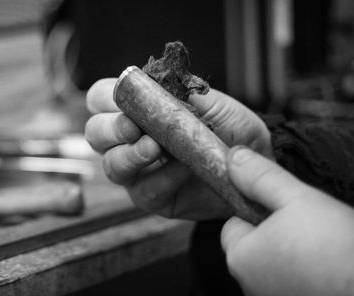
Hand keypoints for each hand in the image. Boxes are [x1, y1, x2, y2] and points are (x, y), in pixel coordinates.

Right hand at [85, 77, 272, 219]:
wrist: (258, 162)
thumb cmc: (231, 129)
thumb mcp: (213, 103)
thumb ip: (181, 93)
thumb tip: (153, 84)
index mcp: (137, 110)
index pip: (100, 99)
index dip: (105, 99)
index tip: (126, 102)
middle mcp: (130, 140)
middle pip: (95, 134)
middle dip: (110, 130)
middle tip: (133, 128)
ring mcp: (139, 171)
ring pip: (111, 166)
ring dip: (129, 156)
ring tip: (155, 149)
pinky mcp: (154, 197)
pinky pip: (143, 191)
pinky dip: (161, 179)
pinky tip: (182, 169)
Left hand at [221, 146, 353, 295]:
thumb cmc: (335, 251)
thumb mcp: (297, 199)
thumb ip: (263, 178)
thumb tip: (235, 157)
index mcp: (240, 257)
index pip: (233, 223)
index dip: (255, 208)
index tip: (280, 203)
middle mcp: (249, 282)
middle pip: (255, 243)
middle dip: (277, 228)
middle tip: (307, 219)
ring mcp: (271, 295)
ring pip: (277, 260)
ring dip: (294, 247)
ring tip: (324, 240)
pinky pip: (295, 278)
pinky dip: (308, 268)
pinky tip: (330, 261)